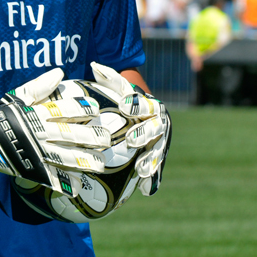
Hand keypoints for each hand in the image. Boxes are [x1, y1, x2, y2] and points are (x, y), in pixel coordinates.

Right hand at [0, 69, 110, 194]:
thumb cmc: (2, 114)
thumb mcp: (18, 96)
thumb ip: (39, 85)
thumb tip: (59, 72)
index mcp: (36, 114)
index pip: (62, 109)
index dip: (80, 108)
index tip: (96, 108)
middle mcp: (38, 133)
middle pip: (68, 135)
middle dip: (89, 137)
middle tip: (107, 139)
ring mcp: (34, 152)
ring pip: (62, 157)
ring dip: (82, 161)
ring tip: (100, 165)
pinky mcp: (29, 168)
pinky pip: (48, 177)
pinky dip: (62, 183)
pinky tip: (77, 187)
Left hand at [91, 63, 171, 196]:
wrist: (141, 118)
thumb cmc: (124, 101)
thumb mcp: (116, 88)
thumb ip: (108, 78)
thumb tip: (94, 66)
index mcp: (150, 105)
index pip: (144, 103)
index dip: (135, 104)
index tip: (122, 105)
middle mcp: (159, 122)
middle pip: (155, 127)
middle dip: (144, 133)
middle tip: (131, 140)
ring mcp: (161, 141)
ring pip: (158, 150)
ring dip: (151, 159)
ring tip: (141, 169)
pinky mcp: (158, 157)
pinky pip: (157, 168)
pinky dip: (152, 179)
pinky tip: (144, 189)